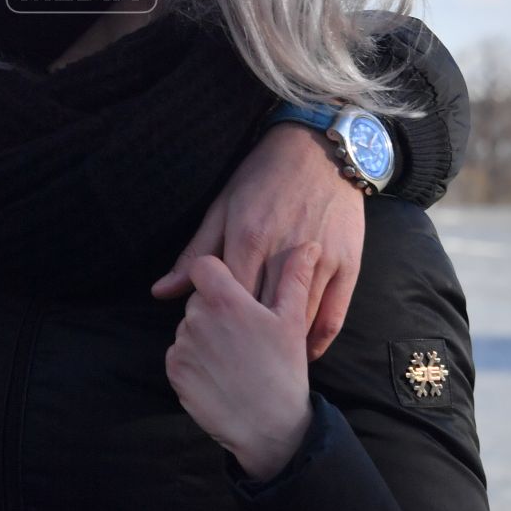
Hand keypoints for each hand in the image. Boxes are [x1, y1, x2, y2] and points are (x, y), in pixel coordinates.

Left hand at [150, 122, 364, 359]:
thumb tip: (161, 292)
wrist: (319, 149)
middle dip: (249, 338)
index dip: (219, 323)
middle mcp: (283, 252)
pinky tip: (304, 354)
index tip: (214, 336)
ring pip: (299, 320)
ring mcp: (320, 260)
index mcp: (248, 239)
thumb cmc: (262, 178)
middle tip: (239, 354)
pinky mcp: (349, 265)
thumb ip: (195, 255)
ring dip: (283, 346)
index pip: (228, 299)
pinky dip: (318, 341)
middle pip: (263, 315)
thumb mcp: (222, 209)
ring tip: (267, 361)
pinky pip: (333, 316)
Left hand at [165, 245, 318, 480]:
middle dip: (216, 307)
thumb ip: (293, 278)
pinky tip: (222, 371)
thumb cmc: (284, 371)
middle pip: (198, 297)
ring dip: (206, 334)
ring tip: (236, 356)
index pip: (204, 265)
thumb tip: (308, 245)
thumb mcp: (292, 321)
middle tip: (244, 332)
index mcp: (225, 300)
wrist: (268, 429)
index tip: (235, 290)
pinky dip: (195, 358)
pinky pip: (180, 352)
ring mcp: (182, 345)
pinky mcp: (174, 370)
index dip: (218, 274)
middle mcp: (196, 318)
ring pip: (189, 325)